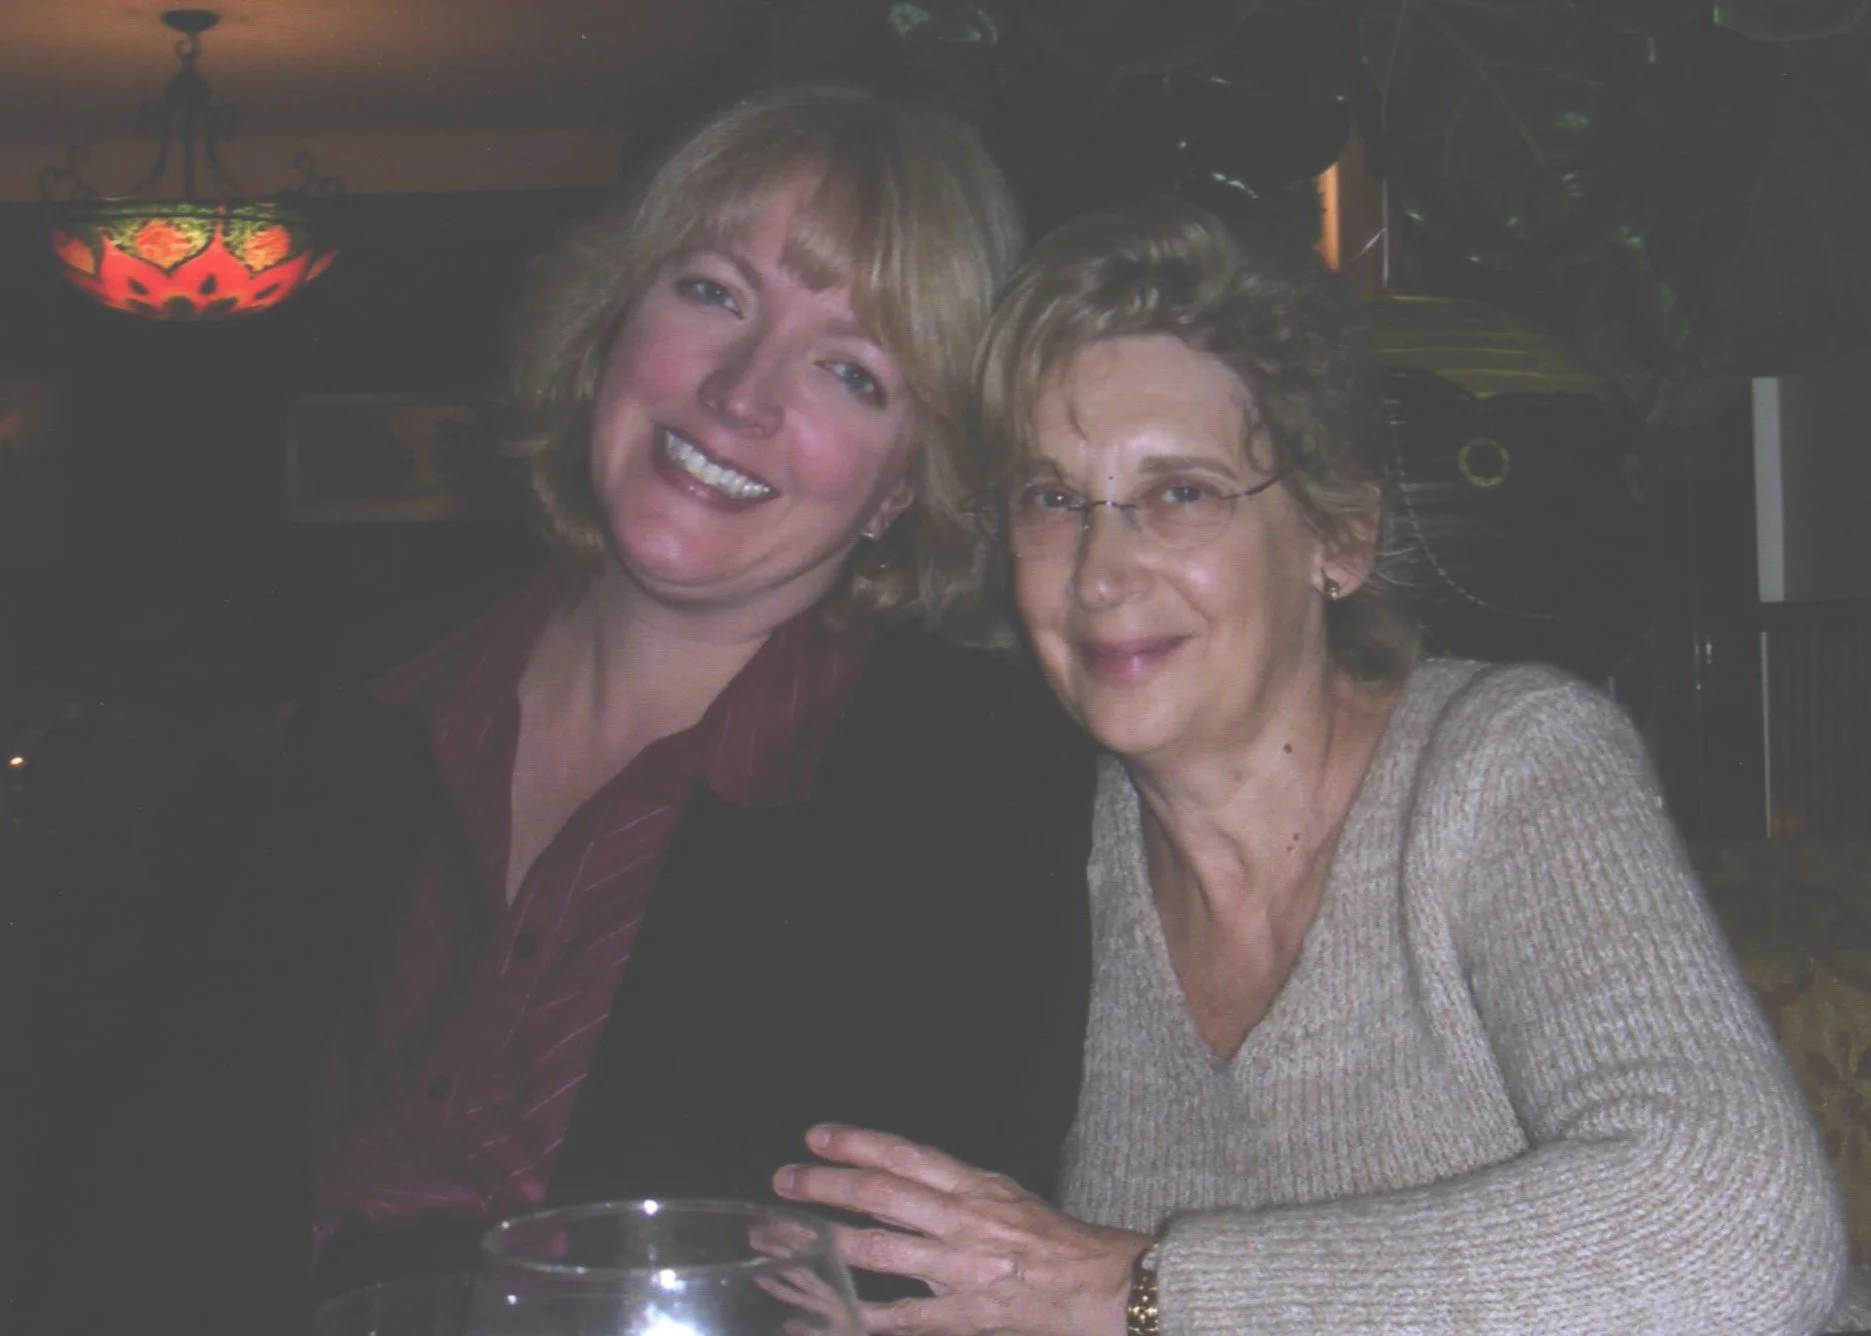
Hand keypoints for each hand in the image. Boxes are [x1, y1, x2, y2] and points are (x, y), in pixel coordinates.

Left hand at [774, 1124, 1149, 1335]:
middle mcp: (963, 1221)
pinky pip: (898, 1317)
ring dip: (823, 1243)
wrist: (1108, 1288)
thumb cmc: (1059, 1244)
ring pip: (877, 1250)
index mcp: (975, 1188)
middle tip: (782, 1181)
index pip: (906, 1155)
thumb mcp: (1008, 1198)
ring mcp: (960, 1269)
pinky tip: (817, 1319)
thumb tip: (901, 1182)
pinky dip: (853, 1316)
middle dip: (825, 1186)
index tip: (816, 1138)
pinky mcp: (964, 1315)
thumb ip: (955, 1191)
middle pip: (881, 1194)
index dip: (857, 1143)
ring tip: (781, 1240)